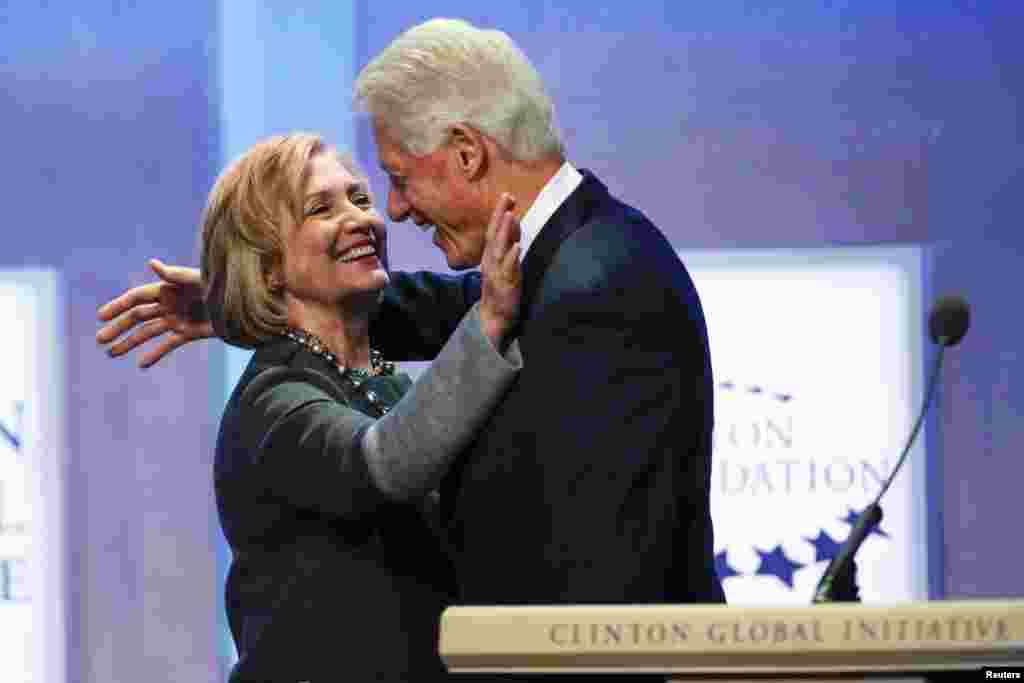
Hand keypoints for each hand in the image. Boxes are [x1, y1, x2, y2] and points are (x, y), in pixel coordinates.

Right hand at [96, 259, 212, 367]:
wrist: (243, 305)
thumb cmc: (221, 285)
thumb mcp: (198, 279)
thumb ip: (175, 274)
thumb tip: (151, 263)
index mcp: (168, 288)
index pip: (136, 298)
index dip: (118, 306)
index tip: (100, 317)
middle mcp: (169, 304)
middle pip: (137, 316)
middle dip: (118, 327)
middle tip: (99, 340)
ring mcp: (177, 319)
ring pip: (148, 332)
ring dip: (130, 342)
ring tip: (111, 354)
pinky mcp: (189, 332)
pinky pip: (168, 345)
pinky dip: (154, 354)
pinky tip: (140, 364)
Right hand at [478, 193, 521, 349]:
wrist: (493, 317)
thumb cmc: (499, 287)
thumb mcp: (503, 262)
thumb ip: (508, 242)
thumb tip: (513, 222)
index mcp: (490, 255)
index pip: (494, 229)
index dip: (500, 212)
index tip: (508, 195)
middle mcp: (491, 260)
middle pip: (494, 234)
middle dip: (500, 215)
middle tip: (507, 196)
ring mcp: (496, 272)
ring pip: (498, 249)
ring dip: (504, 231)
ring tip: (510, 215)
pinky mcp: (504, 285)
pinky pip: (507, 269)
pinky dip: (511, 257)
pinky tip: (516, 247)